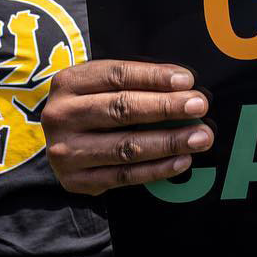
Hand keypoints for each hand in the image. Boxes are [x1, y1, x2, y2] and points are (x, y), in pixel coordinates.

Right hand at [41, 61, 213, 194]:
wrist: (57, 141)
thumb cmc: (91, 104)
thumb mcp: (100, 84)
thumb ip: (135, 82)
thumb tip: (184, 86)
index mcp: (69, 83)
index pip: (117, 75)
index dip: (154, 77)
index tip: (186, 80)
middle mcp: (62, 116)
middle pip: (122, 109)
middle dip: (166, 107)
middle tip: (198, 106)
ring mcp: (66, 151)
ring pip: (126, 146)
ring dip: (169, 141)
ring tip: (200, 136)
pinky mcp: (75, 181)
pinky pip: (124, 176)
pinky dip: (157, 169)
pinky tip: (182, 160)